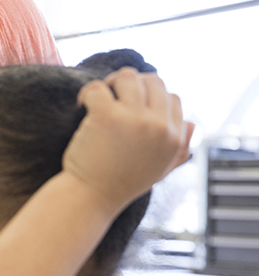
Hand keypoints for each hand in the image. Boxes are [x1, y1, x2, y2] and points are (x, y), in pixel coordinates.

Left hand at [63, 67, 193, 211]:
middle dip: (132, 84)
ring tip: (98, 98)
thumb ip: (180, 149)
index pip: (173, 98)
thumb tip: (193, 124)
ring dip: (111, 82)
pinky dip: (87, 92)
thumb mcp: (159, 170)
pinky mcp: (106, 115)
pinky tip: (82, 105)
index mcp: (173, 137)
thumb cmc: (120, 185)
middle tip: (112, 96)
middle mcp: (158, 126)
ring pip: (128, 77)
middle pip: (153, 81)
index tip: (132, 106)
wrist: (90, 198)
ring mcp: (133, 119)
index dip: (152, 97)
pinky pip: (98, 87)